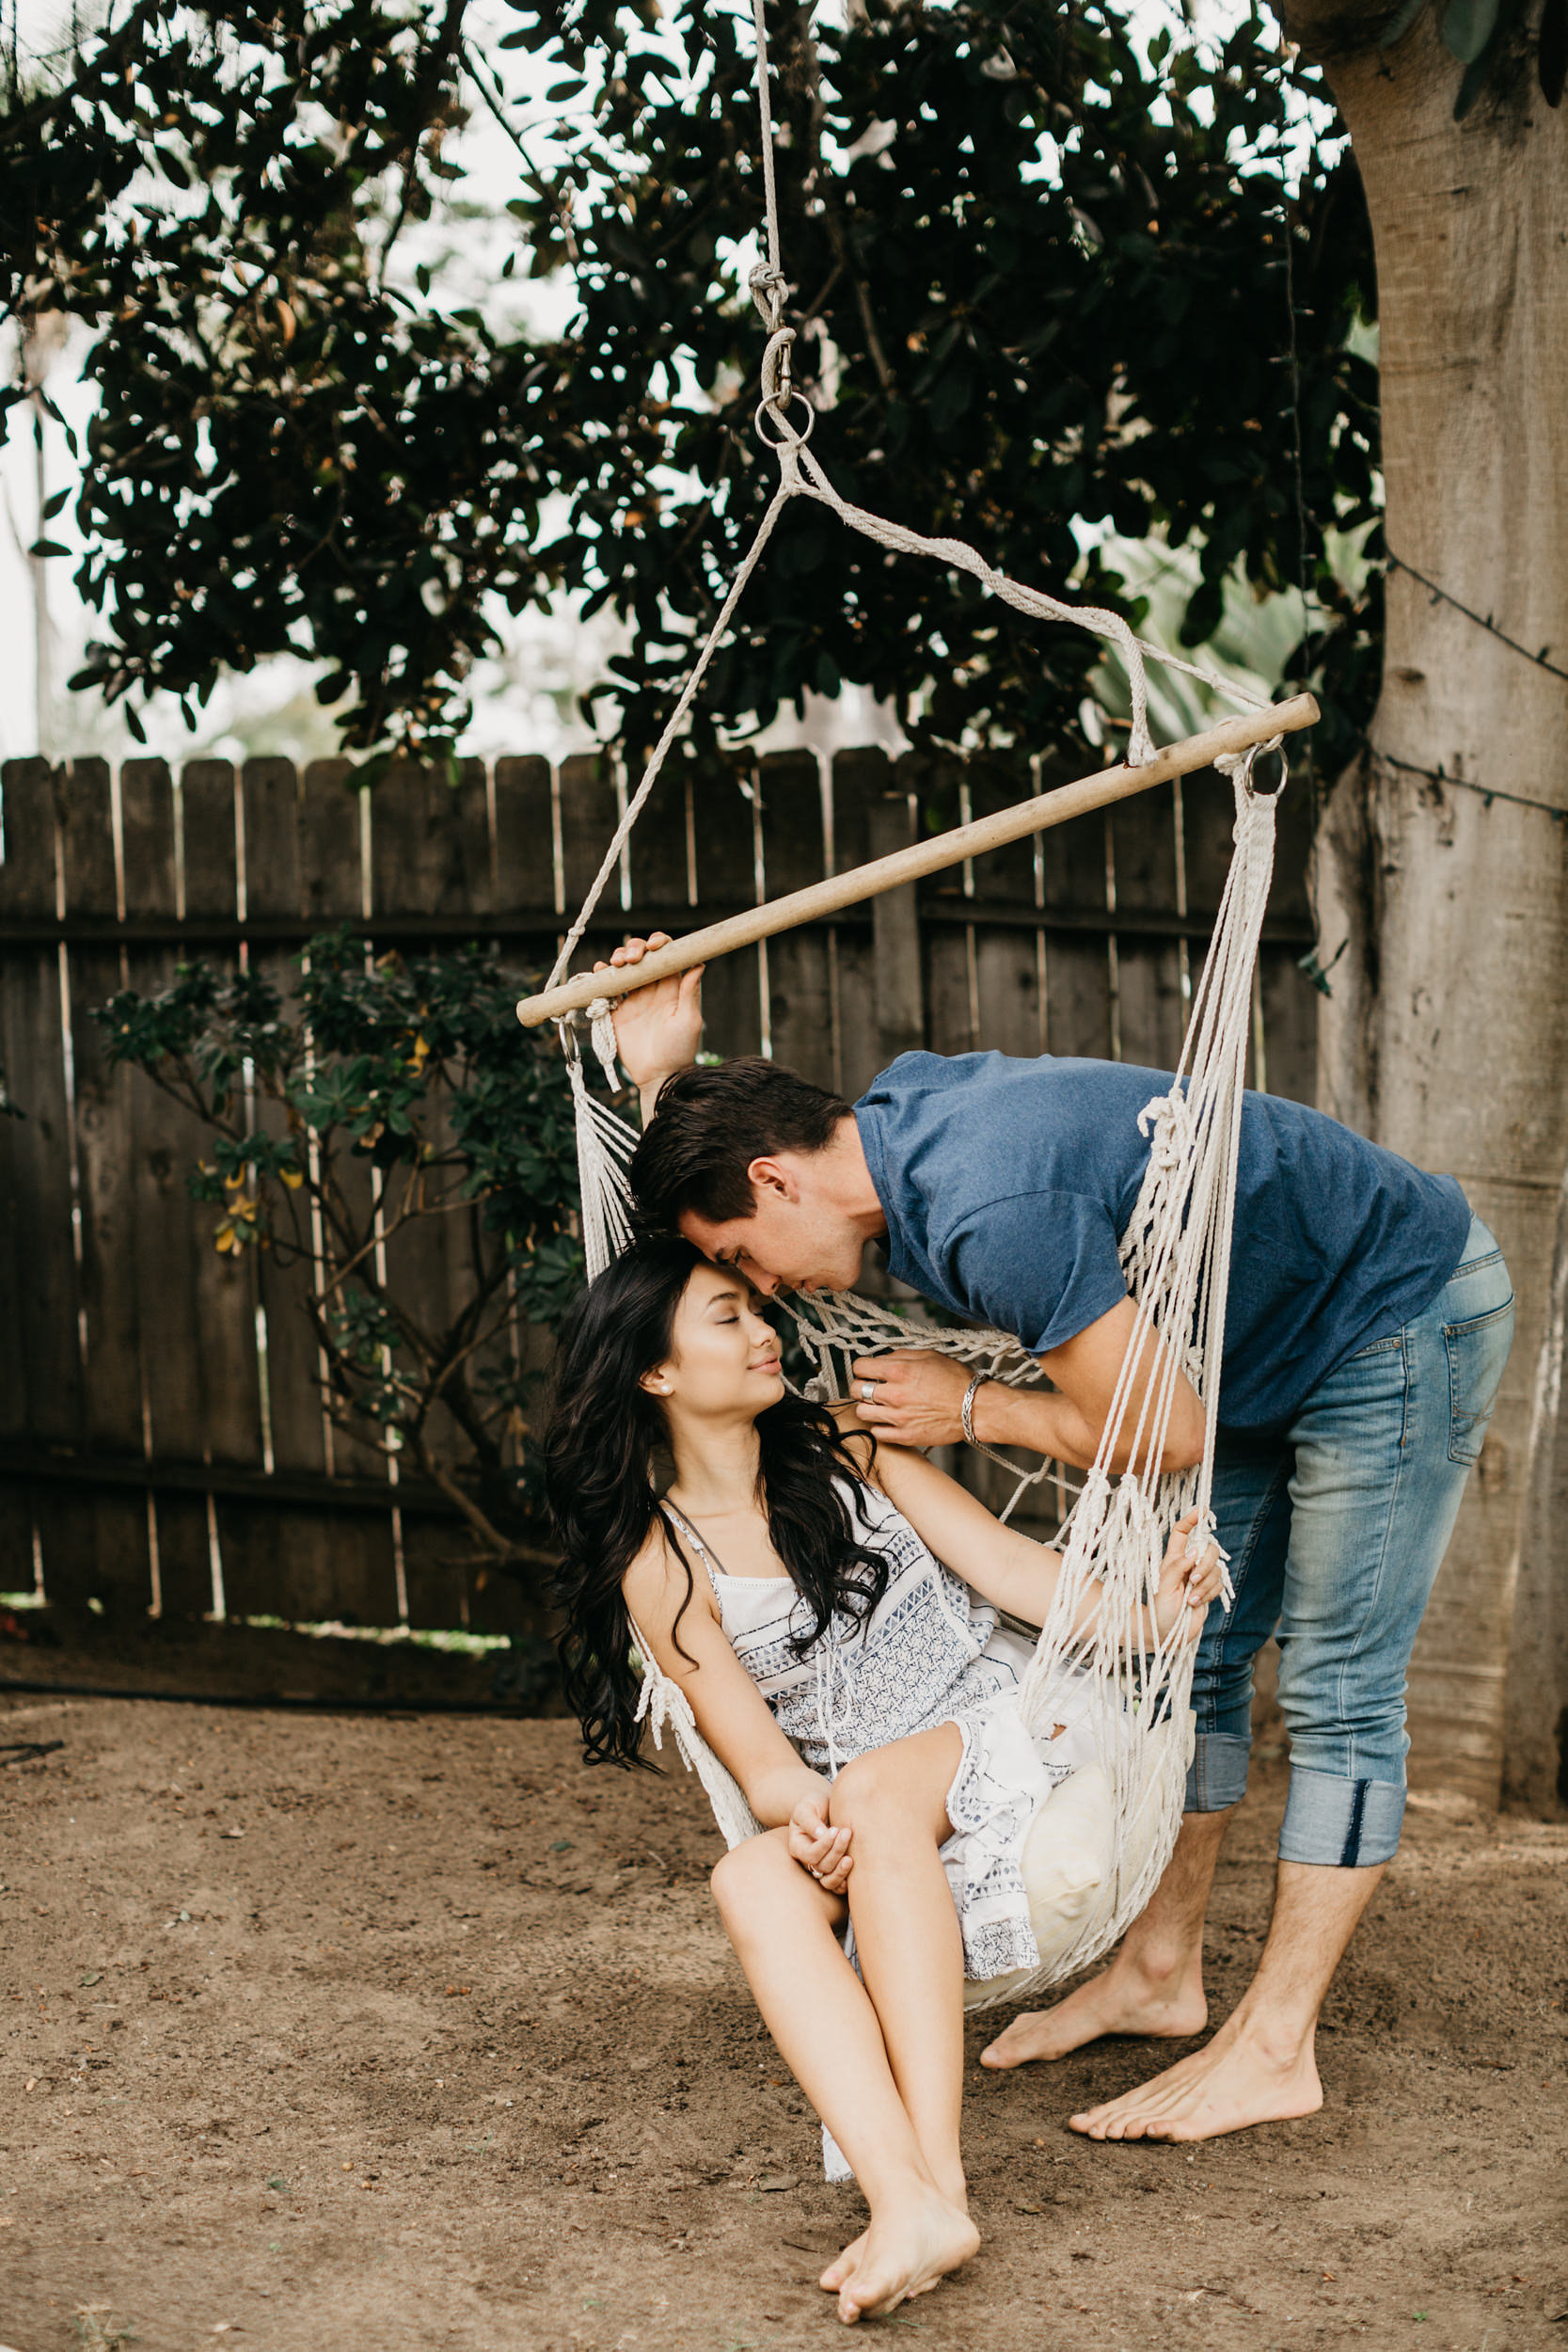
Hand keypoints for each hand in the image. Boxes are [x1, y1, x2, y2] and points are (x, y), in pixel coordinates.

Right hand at [598, 934, 704, 1092]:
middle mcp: (652, 989)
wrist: (658, 1076)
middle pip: (642, 957)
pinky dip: (601, 975)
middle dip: (635, 948)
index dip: (660, 944)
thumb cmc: (679, 1051)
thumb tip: (699, 963)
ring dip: (619, 957)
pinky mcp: (616, 1011)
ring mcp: (633, 999)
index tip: (654, 945)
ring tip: (617, 964)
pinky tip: (602, 971)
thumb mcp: (689, 1021)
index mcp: (672, 988)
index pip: (666, 957)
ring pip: (624, 967)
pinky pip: (606, 987)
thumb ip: (690, 993)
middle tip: (631, 958)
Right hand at [788, 1787, 851, 1893]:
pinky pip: (837, 1886)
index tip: (836, 1829)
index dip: (823, 1845)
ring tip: (851, 1859)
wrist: (827, 1807)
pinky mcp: (834, 1871)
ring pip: (828, 1881)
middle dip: (836, 1851)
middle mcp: (807, 1861)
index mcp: (797, 1847)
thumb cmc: (815, 1805)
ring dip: (841, 1871)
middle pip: (821, 1867)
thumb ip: (810, 1820)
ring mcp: (821, 1868)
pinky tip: (853, 1871)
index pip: (810, 1854)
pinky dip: (844, 1883)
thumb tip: (821, 1835)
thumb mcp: (807, 1807)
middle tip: (847, 1832)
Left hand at [848, 1351, 974, 1447]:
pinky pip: (877, 1432)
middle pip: (856, 1390)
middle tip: (872, 1387)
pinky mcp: (905, 1436)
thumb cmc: (956, 1380)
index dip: (862, 1367)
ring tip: (880, 1405)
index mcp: (899, 1370)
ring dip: (868, 1407)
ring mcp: (898, 1417)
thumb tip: (883, 1358)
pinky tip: (889, 1420)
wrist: (975, 1408)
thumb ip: (902, 1354)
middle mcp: (895, 1394)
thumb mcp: (930, 1355)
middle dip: (861, 1386)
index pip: (860, 1367)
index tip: (867, 1370)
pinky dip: (879, 1426)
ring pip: (861, 1412)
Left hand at [1151, 1507, 1224, 1645]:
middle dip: (1205, 1564)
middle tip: (1193, 1580)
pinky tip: (1195, 1604)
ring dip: (1205, 1585)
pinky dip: (1208, 1594)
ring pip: (1216, 1568)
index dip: (1191, 1520)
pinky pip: (1218, 1585)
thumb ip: (1178, 1567)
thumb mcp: (1164, 1586)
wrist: (1166, 1633)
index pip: (1183, 1533)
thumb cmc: (1159, 1609)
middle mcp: (1189, 1564)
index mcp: (1174, 1558)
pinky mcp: (1209, 1590)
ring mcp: (1200, 1577)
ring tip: (1190, 1599)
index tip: (1203, 1510)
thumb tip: (1194, 1551)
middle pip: (1208, 1549)